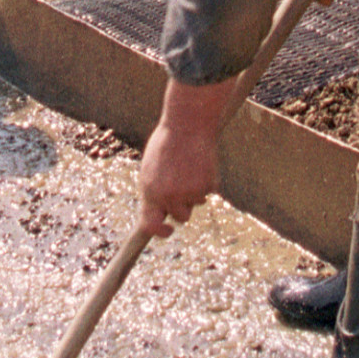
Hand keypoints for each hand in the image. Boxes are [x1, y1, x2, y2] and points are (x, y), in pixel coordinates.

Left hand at [137, 73, 242, 236]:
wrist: (187, 125)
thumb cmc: (167, 143)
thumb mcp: (151, 167)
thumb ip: (154, 190)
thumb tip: (159, 211)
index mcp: (150, 191)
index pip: (151, 224)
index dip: (160, 232)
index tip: (168, 231)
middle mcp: (168, 196)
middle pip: (180, 217)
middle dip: (183, 206)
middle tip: (183, 184)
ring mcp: (189, 193)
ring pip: (195, 204)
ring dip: (195, 192)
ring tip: (190, 167)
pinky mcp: (207, 186)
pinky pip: (208, 192)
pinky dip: (206, 181)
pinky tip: (201, 163)